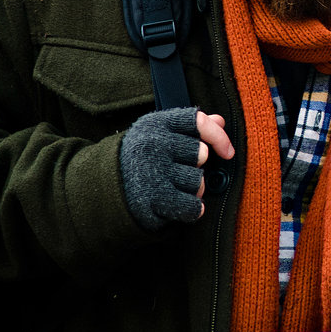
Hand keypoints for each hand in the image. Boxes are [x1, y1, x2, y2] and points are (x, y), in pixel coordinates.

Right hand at [119, 107, 234, 229]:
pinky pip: (192, 206)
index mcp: (155, 124)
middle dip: (195, 167)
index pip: (199, 121)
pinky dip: (191, 210)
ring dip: (192, 190)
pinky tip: (178, 206)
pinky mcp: (151, 199)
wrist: (102, 189)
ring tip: (173, 188)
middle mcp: (152, 145)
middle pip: (202, 154)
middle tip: (176, 171)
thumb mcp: (158, 135)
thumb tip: (220, 121)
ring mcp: (151, 172)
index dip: (219, 137)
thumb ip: (190, 127)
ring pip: (199, 181)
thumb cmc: (139, 159)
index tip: (228, 152)